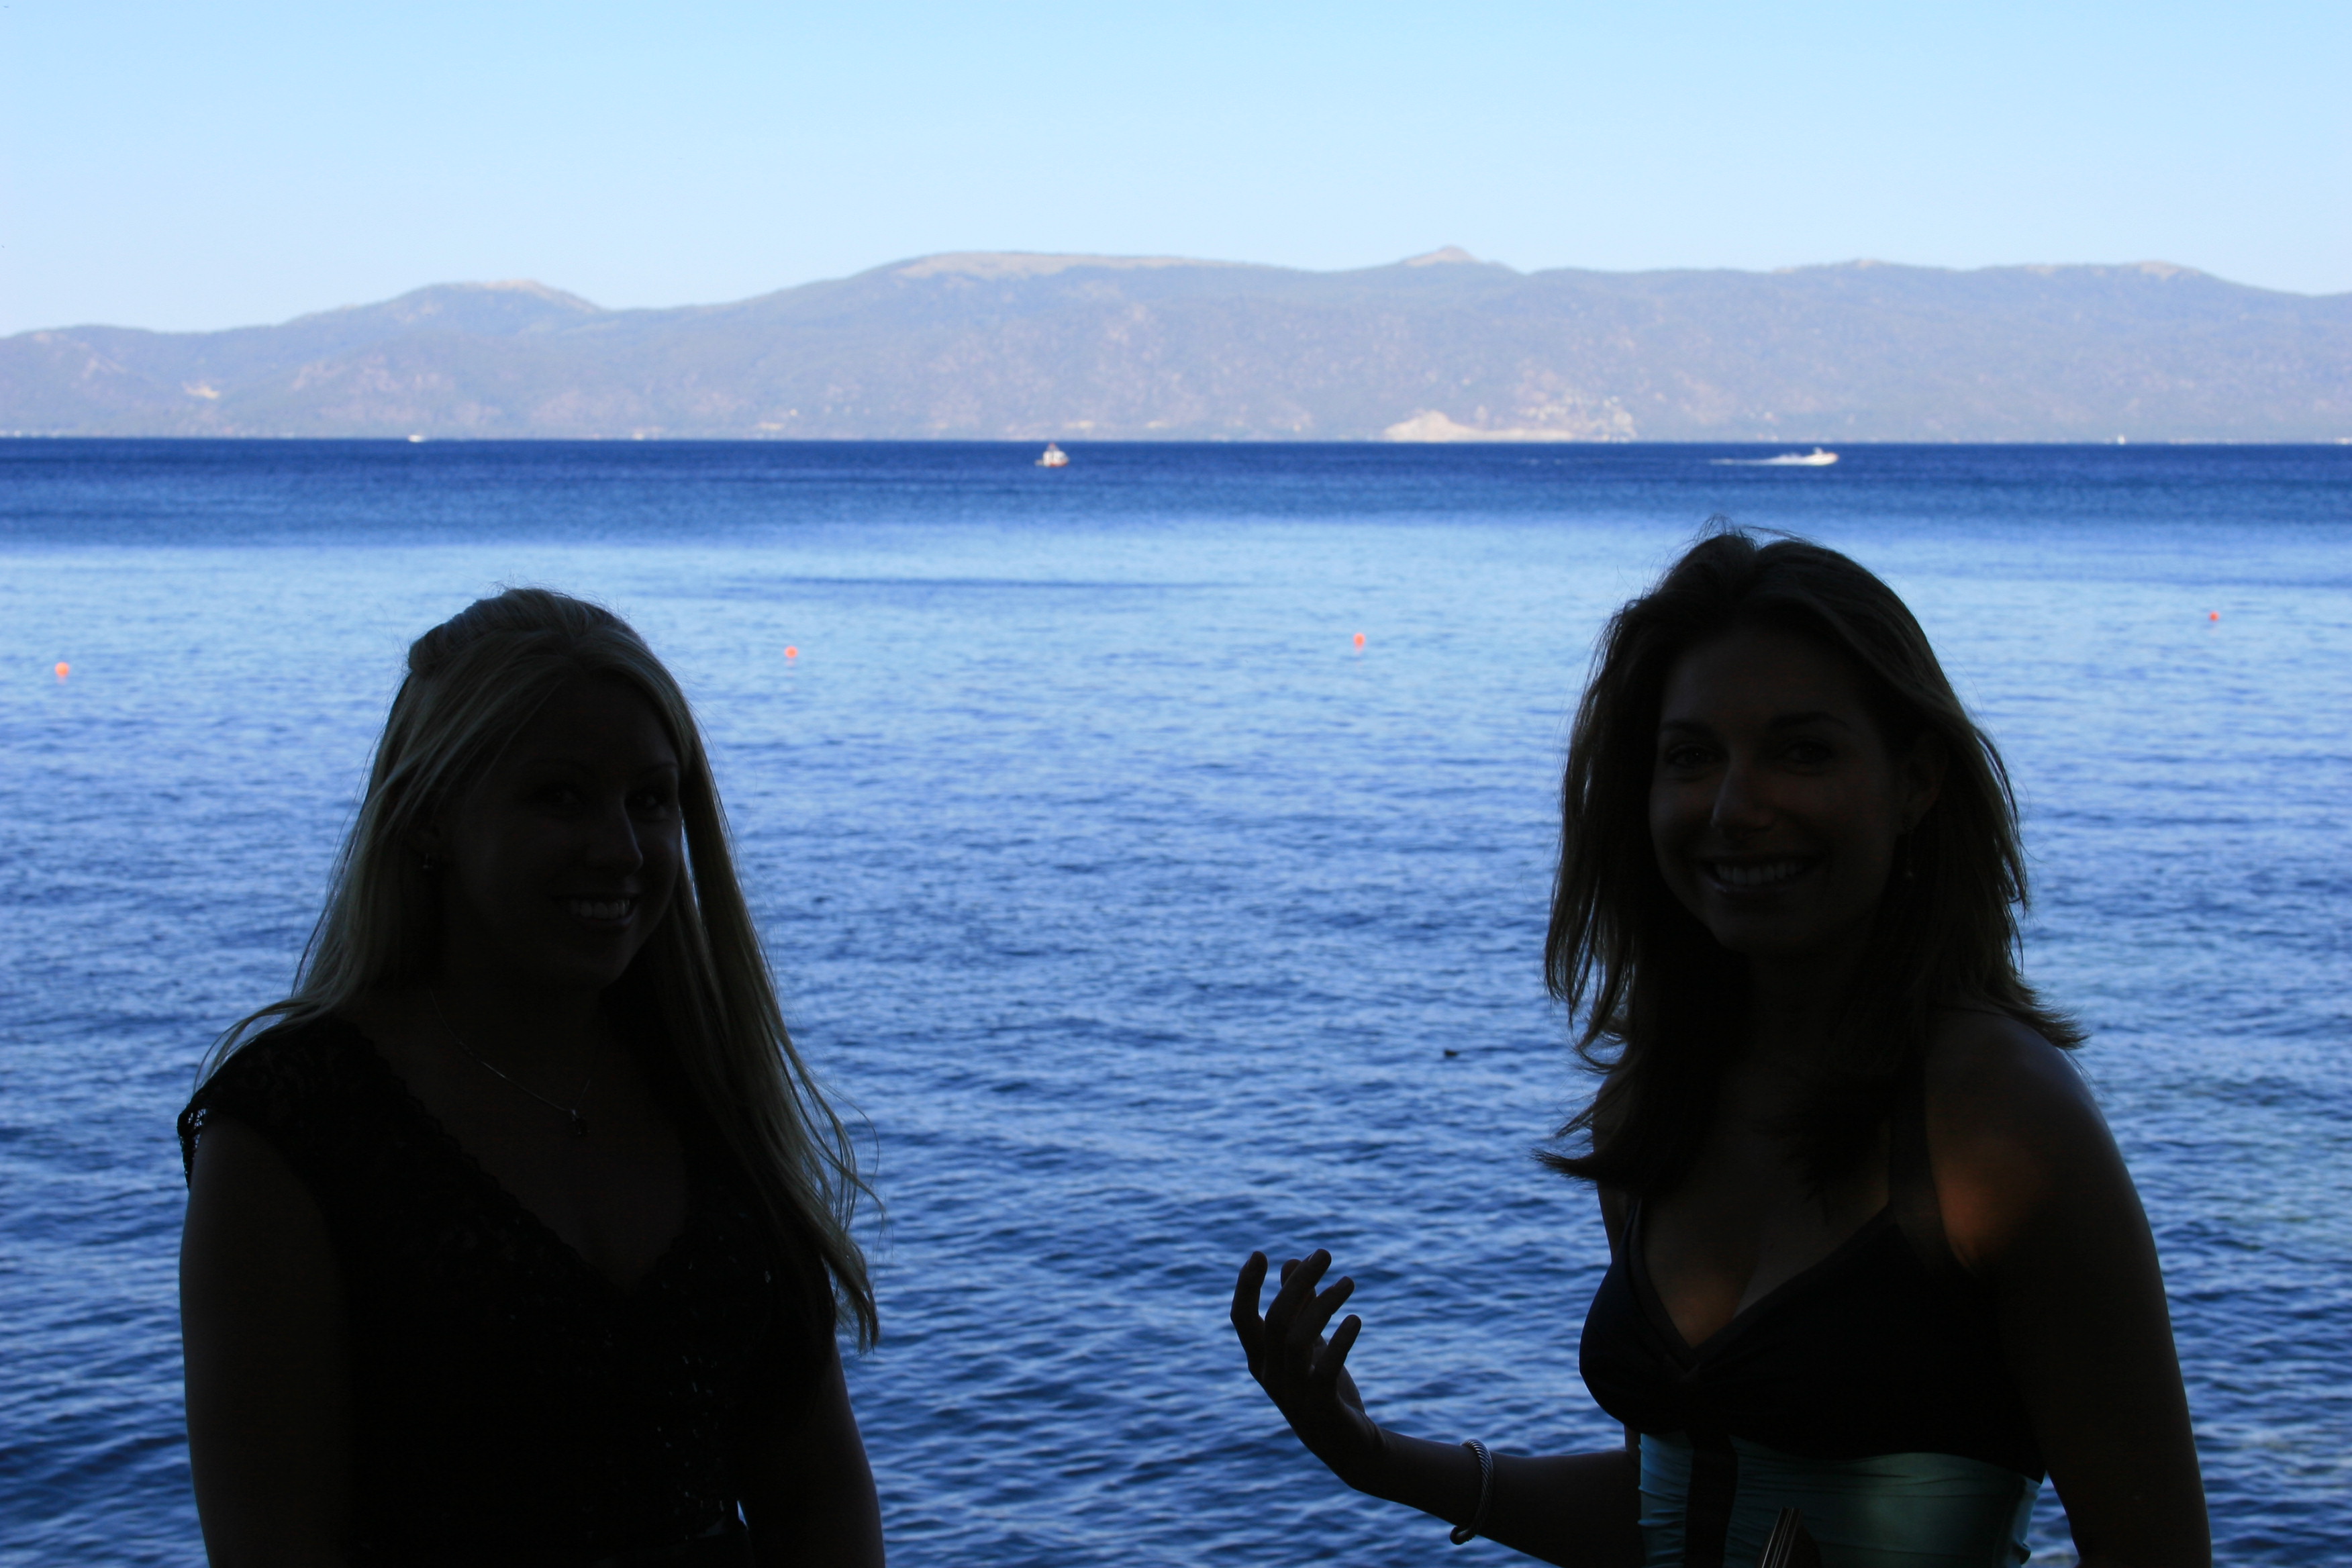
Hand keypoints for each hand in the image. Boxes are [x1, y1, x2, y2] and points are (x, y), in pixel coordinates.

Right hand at [1231, 1249, 1384, 1487]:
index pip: (1242, 1319)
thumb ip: (1300, 1308)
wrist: (1351, 1447)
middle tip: (1324, 1253)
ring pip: (1299, 1338)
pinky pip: (1325, 1368)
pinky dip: (1341, 1340)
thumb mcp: (1310, 1347)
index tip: (1260, 1254)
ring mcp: (1294, 1393)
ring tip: (1349, 1283)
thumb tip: (1293, 1262)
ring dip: (1325, 1303)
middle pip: (1276, 1320)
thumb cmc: (1325, 1391)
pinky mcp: (1321, 1406)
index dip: (1247, 1286)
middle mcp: (1271, 1376)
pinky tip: (1355, 1320)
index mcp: (1261, 1361)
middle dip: (1299, 1282)